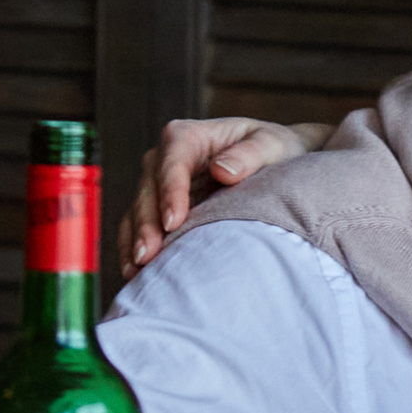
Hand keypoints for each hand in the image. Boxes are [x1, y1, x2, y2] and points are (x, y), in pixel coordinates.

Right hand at [121, 115, 322, 274]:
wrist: (276, 160)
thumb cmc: (274, 149)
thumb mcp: (271, 144)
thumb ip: (250, 155)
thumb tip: (222, 171)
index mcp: (188, 137)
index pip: (173, 162)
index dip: (170, 192)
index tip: (173, 222)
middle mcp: (164, 158)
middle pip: (148, 190)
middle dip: (146, 225)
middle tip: (147, 256)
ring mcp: (159, 185)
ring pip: (138, 212)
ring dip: (135, 242)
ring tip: (137, 273)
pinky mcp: (159, 208)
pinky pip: (140, 228)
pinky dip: (136, 249)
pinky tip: (137, 275)